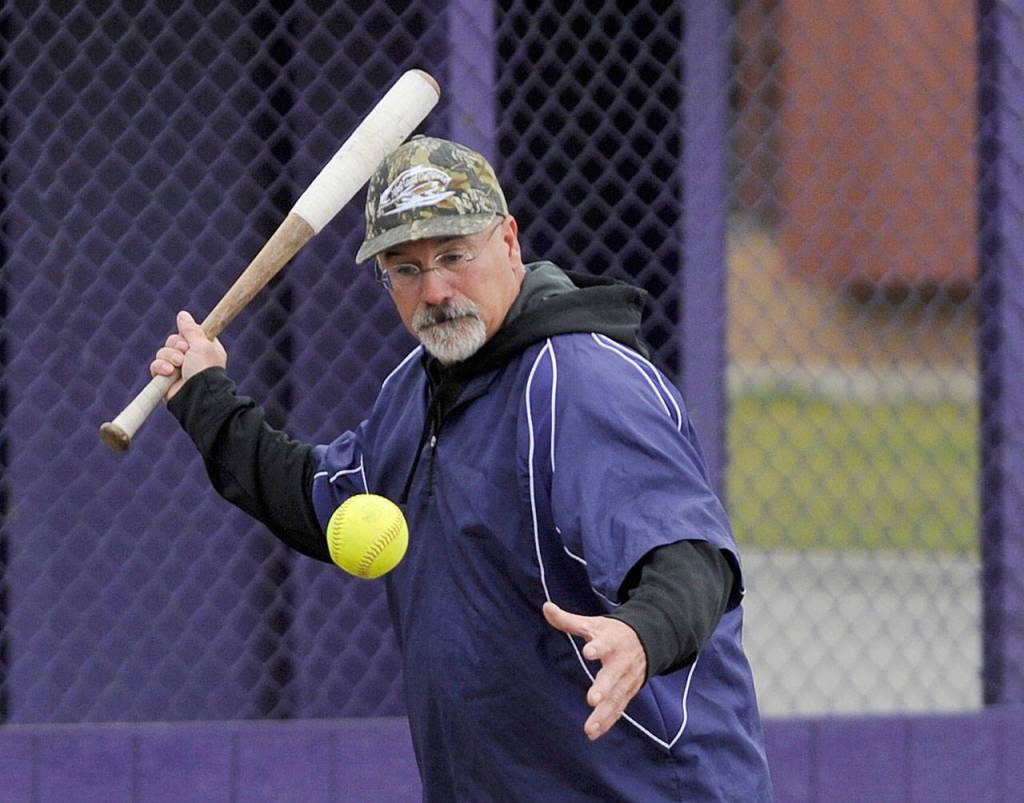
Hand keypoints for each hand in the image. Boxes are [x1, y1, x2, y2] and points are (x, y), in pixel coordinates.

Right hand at [150, 310, 227, 400]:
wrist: (198, 395)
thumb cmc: (205, 370)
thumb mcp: (202, 344)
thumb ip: (191, 329)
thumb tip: (183, 314)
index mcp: (204, 349)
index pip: (189, 333)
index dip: (187, 335)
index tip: (191, 340)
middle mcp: (191, 358)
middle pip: (173, 340)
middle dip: (177, 345)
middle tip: (185, 354)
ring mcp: (178, 369)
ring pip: (163, 351)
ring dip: (170, 356)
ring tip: (179, 365)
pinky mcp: (165, 379)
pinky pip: (155, 365)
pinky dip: (160, 367)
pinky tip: (168, 372)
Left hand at [542, 601, 646, 740]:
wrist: (647, 641)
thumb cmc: (612, 633)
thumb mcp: (593, 624)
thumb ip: (568, 620)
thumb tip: (546, 607)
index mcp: (612, 642)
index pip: (604, 644)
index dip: (597, 648)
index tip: (588, 652)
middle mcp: (621, 662)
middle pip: (613, 676)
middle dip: (604, 688)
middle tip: (593, 699)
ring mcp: (626, 680)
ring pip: (616, 698)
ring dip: (604, 714)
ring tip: (590, 728)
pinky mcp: (628, 693)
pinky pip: (619, 708)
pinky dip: (608, 721)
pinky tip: (595, 732)